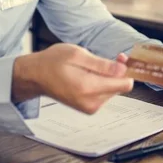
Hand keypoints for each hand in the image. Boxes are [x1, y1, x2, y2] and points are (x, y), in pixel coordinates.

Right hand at [12, 44, 133, 113]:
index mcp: (88, 88)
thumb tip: (123, 69)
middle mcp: (91, 102)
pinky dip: (102, 83)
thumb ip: (101, 64)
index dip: (126, 69)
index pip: (124, 84)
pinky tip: (91, 74)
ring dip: (109, 77)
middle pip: (120, 87)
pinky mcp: (89, 108)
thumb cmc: (53, 61)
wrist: (36, 76)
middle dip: (117, 72)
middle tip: (109, 57)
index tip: (121, 57)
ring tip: (93, 66)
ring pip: (113, 90)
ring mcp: (90, 107)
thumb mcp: (77, 54)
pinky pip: (105, 94)